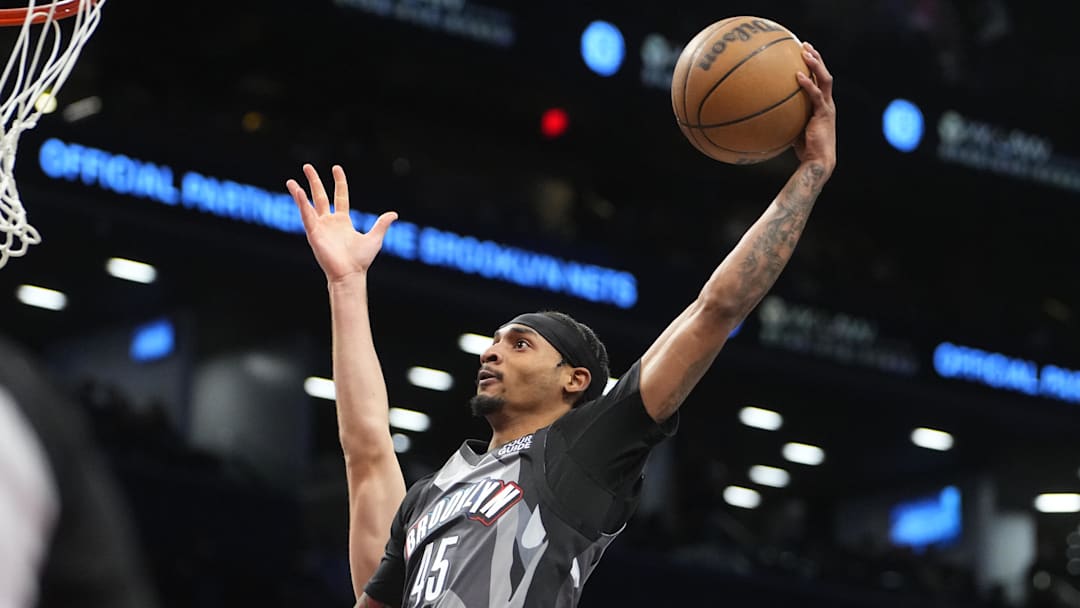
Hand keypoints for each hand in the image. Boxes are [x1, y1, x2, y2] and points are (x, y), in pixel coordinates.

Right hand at [286, 164, 397, 282]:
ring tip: (291, 181)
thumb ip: (382, 224)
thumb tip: (394, 214)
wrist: (350, 274)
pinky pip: (306, 216)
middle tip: (307, 167)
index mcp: (342, 221)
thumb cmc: (361, 260)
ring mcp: (320, 227)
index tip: (336, 168)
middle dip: (314, 181)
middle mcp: (329, 222)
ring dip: (299, 192)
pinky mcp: (313, 233)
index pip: (339, 196)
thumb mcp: (375, 238)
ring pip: (307, 205)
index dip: (339, 182)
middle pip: (320, 197)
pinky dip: (301, 204)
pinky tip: (297, 192)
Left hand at [794, 42, 836, 172]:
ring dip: (816, 64)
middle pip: (824, 75)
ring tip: (805, 52)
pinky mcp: (824, 114)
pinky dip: (807, 84)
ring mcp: (827, 108)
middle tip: (805, 45)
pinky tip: (797, 76)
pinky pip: (815, 95)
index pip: (820, 82)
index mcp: (822, 106)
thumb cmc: (805, 150)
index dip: (814, 67)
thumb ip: (786, 119)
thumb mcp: (793, 130)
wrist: (818, 162)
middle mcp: (827, 104)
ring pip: (825, 80)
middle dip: (816, 59)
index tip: (803, 55)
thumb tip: (767, 114)